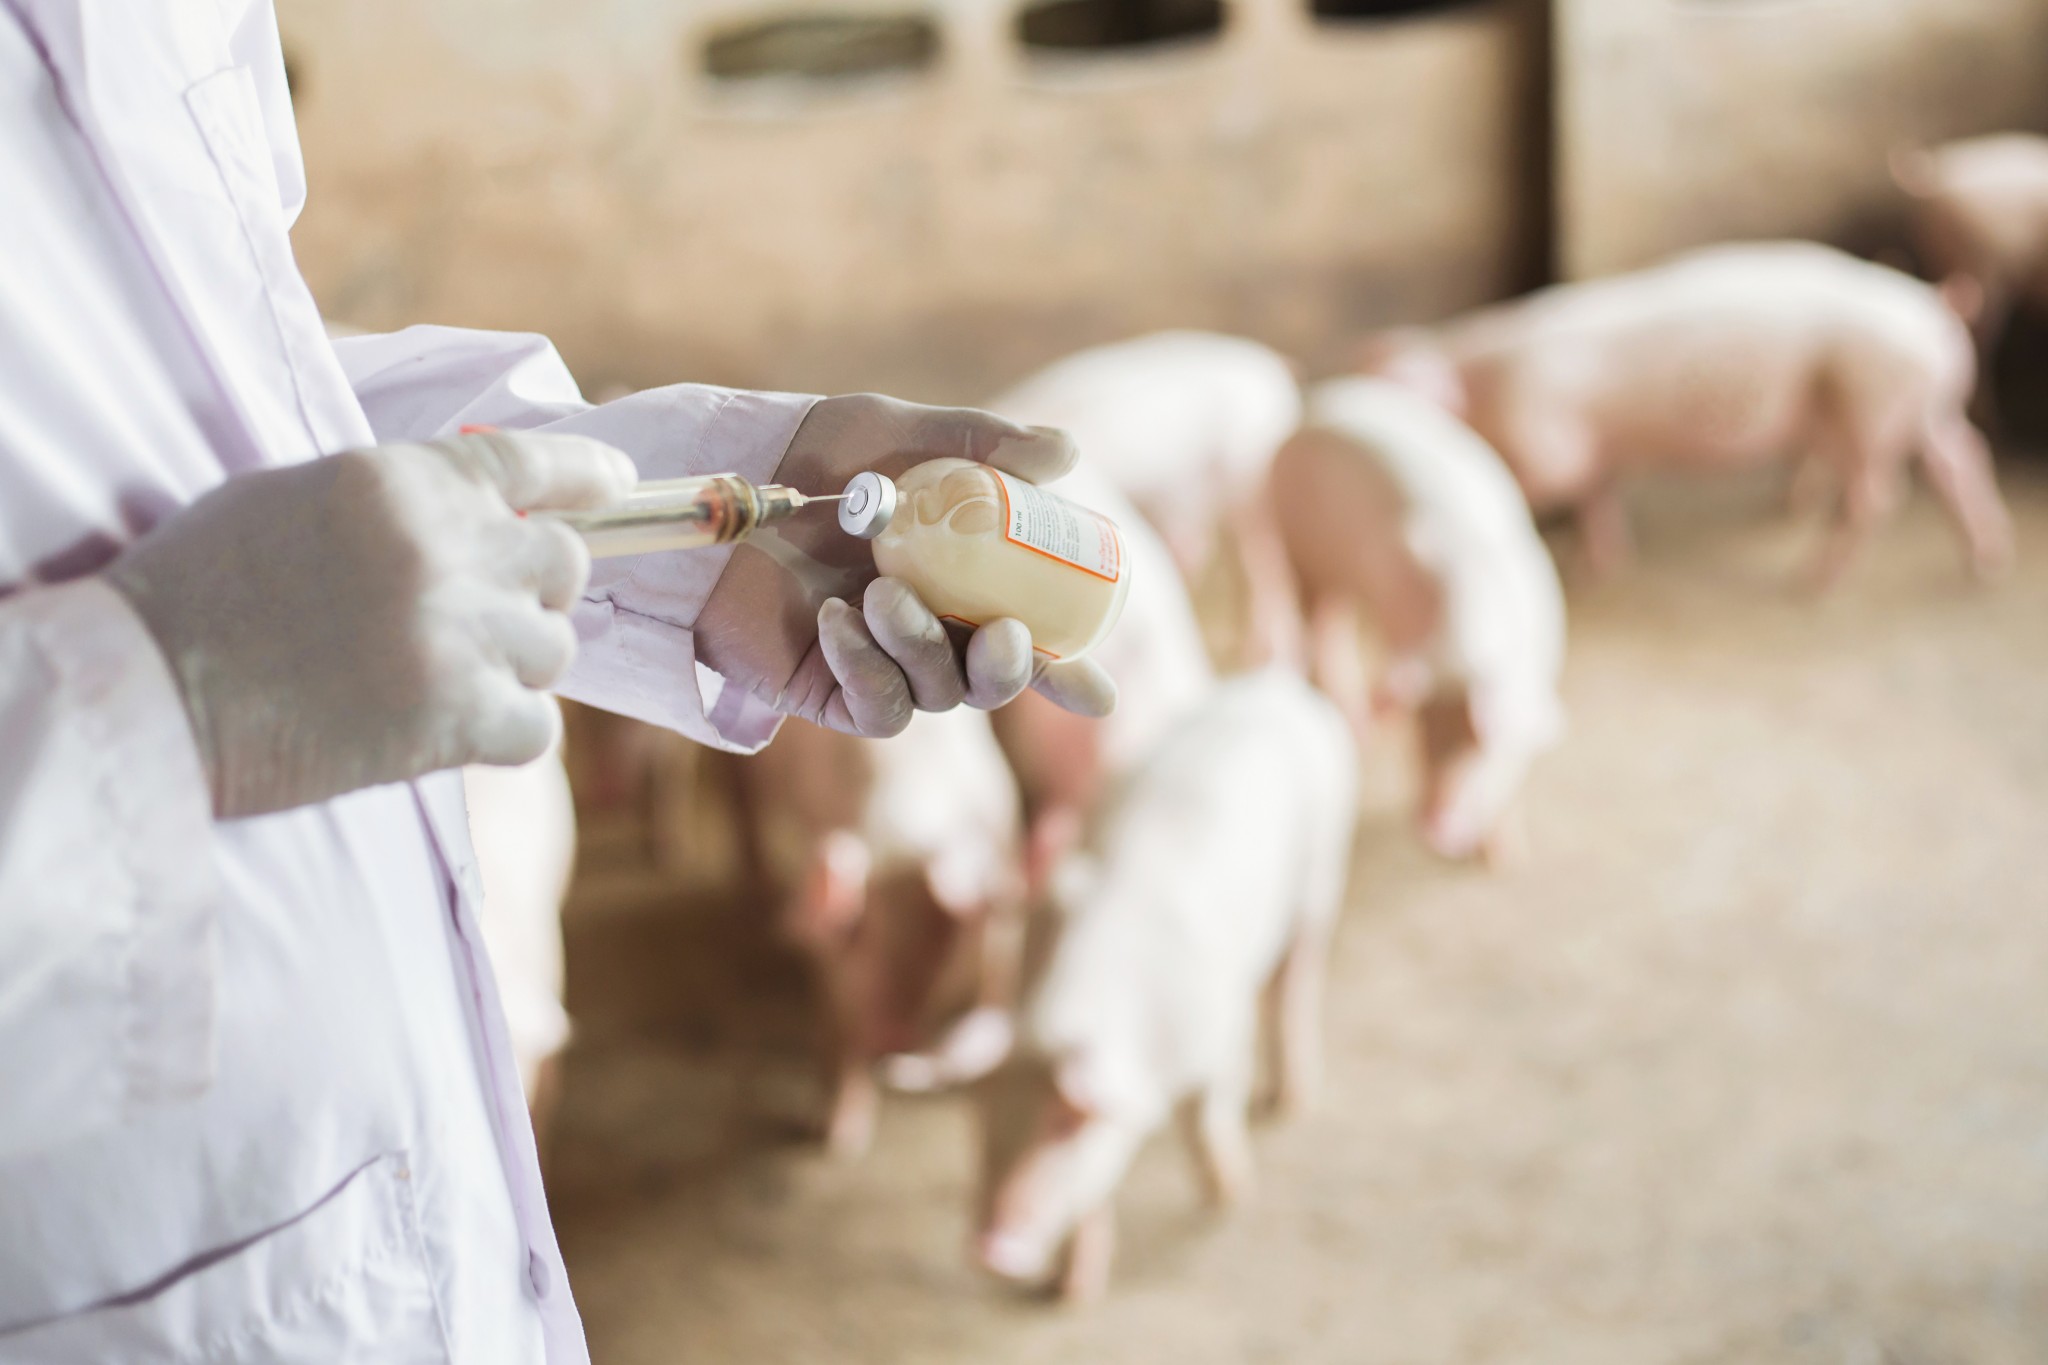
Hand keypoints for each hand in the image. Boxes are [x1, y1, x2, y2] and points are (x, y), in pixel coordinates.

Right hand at [106, 430, 636, 817]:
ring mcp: (457, 634)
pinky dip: (504, 736)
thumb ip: (399, 502)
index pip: (529, 464)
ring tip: (438, 681)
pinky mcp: (455, 718)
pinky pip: (537, 728)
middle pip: (560, 564)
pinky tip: (449, 734)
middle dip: (534, 592)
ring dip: (513, 668)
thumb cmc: (203, 591)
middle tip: (482, 620)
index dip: (585, 475)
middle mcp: (445, 549)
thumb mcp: (297, 498)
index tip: (620, 483)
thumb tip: (480, 514)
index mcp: (403, 482)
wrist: (149, 690)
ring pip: (554, 650)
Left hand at [694, 394, 1117, 736]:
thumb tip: (1069, 453)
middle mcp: (931, 631)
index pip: (1033, 641)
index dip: (1071, 674)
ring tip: (882, 592)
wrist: (729, 479)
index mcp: (964, 583)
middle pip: (993, 682)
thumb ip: (983, 443)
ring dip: (924, 651)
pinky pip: (874, 709)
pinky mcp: (829, 689)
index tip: (1103, 694)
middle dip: (1011, 672)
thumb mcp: (902, 434)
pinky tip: (836, 620)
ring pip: (936, 695)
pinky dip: (867, 668)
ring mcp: (882, 663)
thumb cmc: (816, 454)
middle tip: (1005, 635)